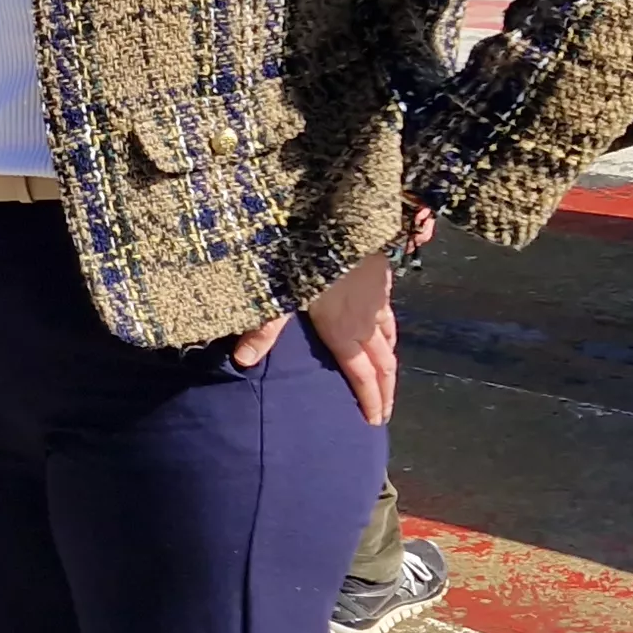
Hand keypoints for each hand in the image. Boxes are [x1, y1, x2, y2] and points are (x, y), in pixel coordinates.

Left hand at [230, 257, 398, 423]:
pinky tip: (385, 330)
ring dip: (390, 363)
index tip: (373, 422)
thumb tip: (241, 361)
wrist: (341, 210)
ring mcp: (378, 297)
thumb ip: (262, 328)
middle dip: (385, 391)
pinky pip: (390, 314)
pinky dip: (390, 333)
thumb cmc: (304, 249)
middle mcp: (367, 319)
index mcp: (343, 329)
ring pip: (391, 339)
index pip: (362, 375)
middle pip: (383, 363)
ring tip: (387, 381)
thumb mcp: (277, 289)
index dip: (370, 401)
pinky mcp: (382, 276)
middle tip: (385, 413)